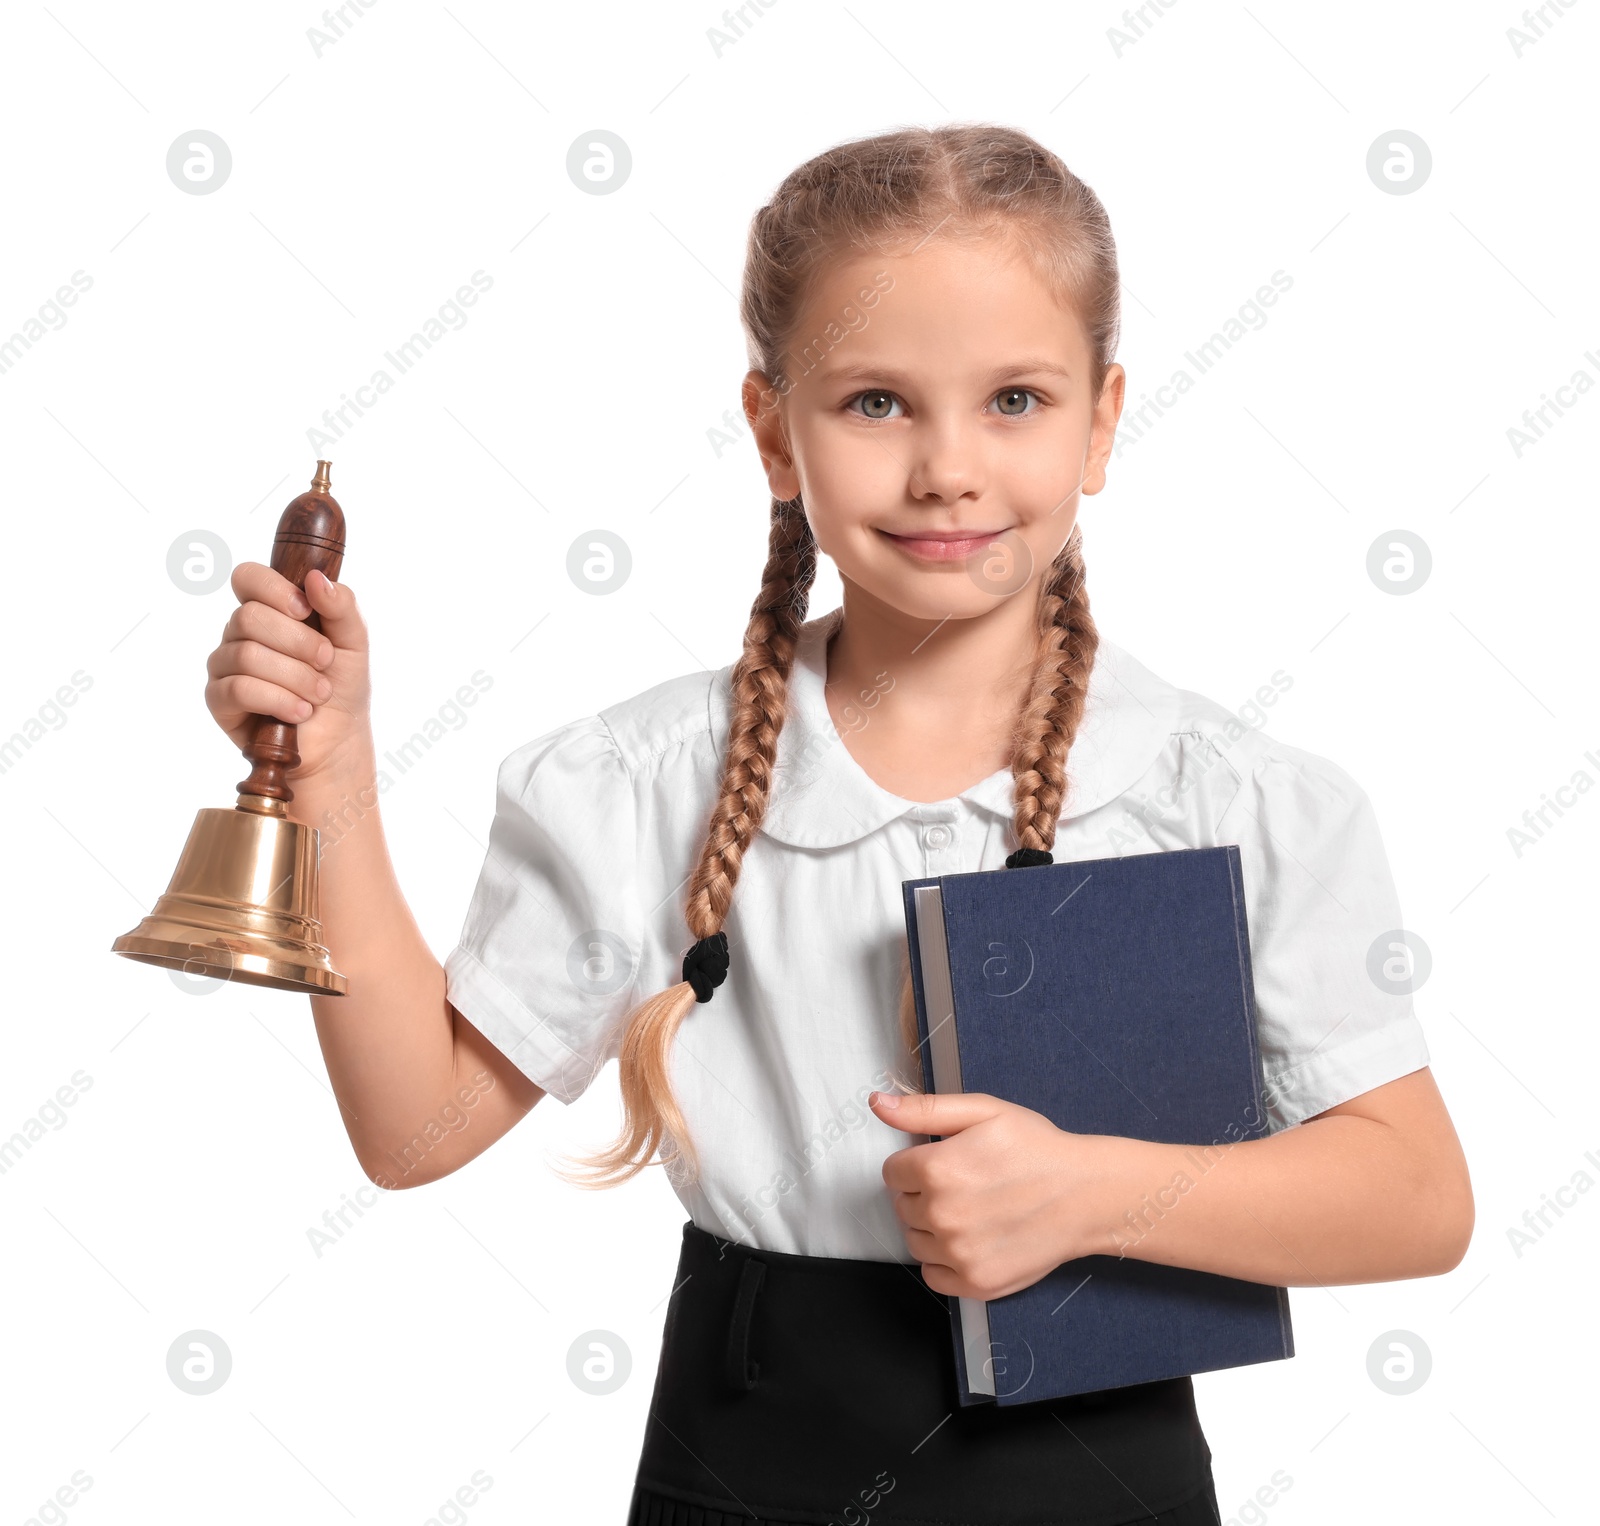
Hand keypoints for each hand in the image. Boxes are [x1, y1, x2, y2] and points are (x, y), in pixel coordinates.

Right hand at [204, 562, 373, 790]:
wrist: (339, 739)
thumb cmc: (343, 685)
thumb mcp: (354, 641)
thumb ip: (341, 606)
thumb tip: (315, 578)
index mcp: (269, 609)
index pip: (248, 577)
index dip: (273, 589)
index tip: (305, 610)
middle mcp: (240, 633)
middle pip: (250, 617)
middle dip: (298, 642)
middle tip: (326, 662)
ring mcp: (225, 665)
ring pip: (247, 654)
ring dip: (296, 676)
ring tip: (319, 694)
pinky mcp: (219, 700)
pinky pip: (239, 688)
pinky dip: (278, 699)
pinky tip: (300, 711)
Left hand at [870, 1089, 1121, 1299]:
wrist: (1085, 1194)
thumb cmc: (1037, 1149)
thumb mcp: (983, 1112)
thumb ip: (924, 1110)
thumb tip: (878, 1103)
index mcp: (936, 1170)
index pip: (892, 1172)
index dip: (917, 1163)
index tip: (946, 1162)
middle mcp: (941, 1216)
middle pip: (903, 1206)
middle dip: (925, 1194)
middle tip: (967, 1184)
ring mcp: (958, 1254)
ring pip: (915, 1241)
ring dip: (932, 1228)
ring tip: (972, 1211)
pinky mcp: (975, 1283)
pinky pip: (933, 1275)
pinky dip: (945, 1261)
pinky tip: (973, 1240)